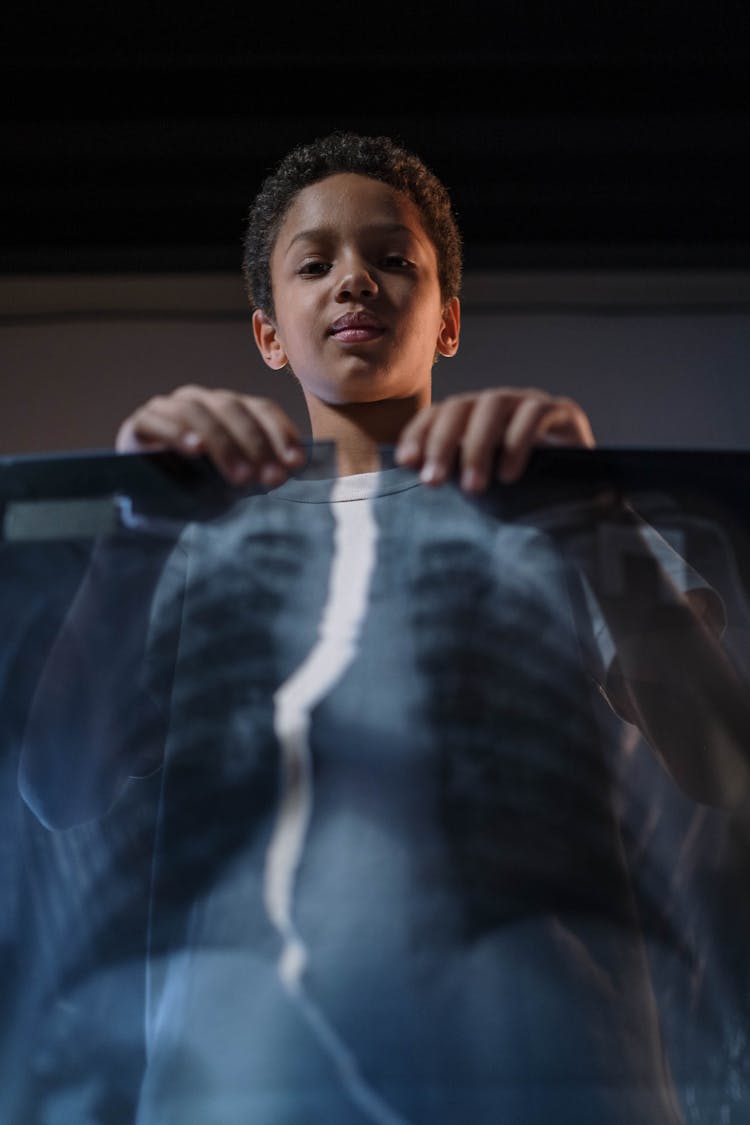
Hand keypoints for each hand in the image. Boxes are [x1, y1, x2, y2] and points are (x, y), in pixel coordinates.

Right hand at [115, 385, 304, 485]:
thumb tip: (291, 471)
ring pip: (198, 413)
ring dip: (224, 445)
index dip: (280, 433)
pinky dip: (179, 434)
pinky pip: (159, 421)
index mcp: (229, 408)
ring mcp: (168, 408)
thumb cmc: (200, 490)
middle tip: (270, 478)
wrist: (154, 508)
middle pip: (233, 409)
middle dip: (256, 445)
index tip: (296, 463)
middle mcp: (200, 400)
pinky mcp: (140, 423)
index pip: (261, 408)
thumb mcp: (237, 481)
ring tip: (240, 476)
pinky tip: (195, 450)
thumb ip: (260, 471)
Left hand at [394, 387, 594, 490]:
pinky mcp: (559, 411)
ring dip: (478, 445)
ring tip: (473, 487)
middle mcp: (495, 404)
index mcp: (471, 417)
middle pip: (460, 406)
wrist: (585, 486)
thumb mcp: (484, 483)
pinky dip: (518, 442)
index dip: (418, 434)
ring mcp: (527, 402)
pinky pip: (534, 414)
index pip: (437, 413)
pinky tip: (510, 475)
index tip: (406, 463)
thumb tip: (415, 486)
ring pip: (493, 405)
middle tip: (433, 482)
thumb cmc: (526, 488)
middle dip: (442, 443)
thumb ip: (456, 479)